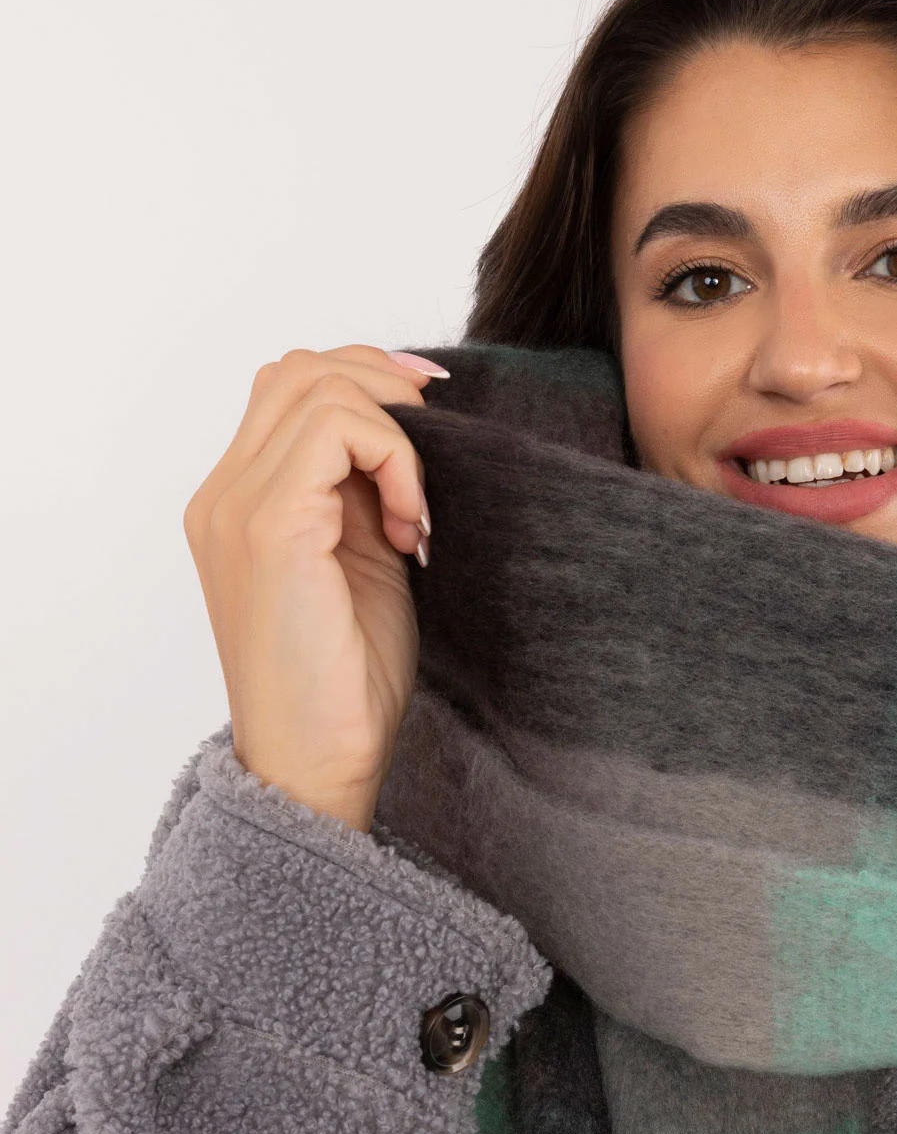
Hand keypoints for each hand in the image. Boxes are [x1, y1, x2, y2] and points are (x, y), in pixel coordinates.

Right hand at [183, 343, 448, 831]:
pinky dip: (394, 460)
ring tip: (416, 518)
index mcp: (240, 504)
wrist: (317, 764)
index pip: (292, 389)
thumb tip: (409, 434)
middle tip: (436, 461)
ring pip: (317, 384)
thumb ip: (365, 496)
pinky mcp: (269, 525)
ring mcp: (237, 505)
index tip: (435, 431)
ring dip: (394, 435)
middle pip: (298, 369)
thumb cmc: (346, 684)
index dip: (371, 384)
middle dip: (385, 391)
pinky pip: (337, 430)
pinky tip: (410, 530)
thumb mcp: (365, 565)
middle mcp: (224, 495)